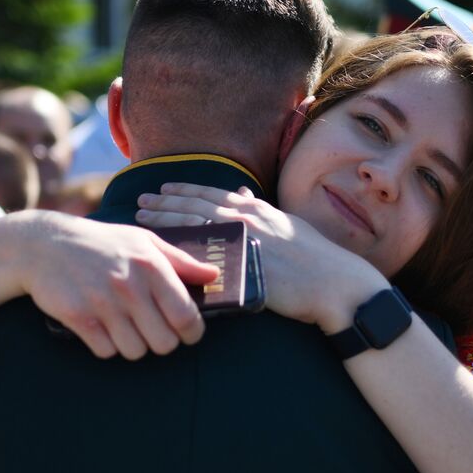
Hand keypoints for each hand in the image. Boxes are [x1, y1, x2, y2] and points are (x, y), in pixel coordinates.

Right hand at [12, 212, 219, 359]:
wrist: (44, 244)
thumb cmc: (102, 244)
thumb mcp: (143, 242)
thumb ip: (181, 261)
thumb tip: (215, 276)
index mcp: (151, 266)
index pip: (186, 316)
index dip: (192, 332)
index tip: (188, 332)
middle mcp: (129, 286)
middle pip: (164, 343)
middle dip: (162, 342)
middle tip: (153, 331)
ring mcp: (102, 303)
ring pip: (135, 352)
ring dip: (133, 345)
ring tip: (125, 327)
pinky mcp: (78, 318)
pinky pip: (106, 352)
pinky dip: (107, 345)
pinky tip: (102, 327)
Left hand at [135, 184, 387, 329]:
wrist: (334, 283)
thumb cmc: (317, 257)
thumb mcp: (289, 224)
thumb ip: (263, 210)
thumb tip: (247, 194)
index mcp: (255, 208)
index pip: (210, 194)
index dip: (184, 190)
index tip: (162, 188)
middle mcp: (245, 219)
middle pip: (194, 206)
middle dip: (164, 202)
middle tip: (139, 201)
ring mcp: (241, 242)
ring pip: (192, 226)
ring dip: (164, 221)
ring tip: (140, 218)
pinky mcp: (241, 267)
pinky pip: (203, 258)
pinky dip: (180, 252)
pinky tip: (160, 252)